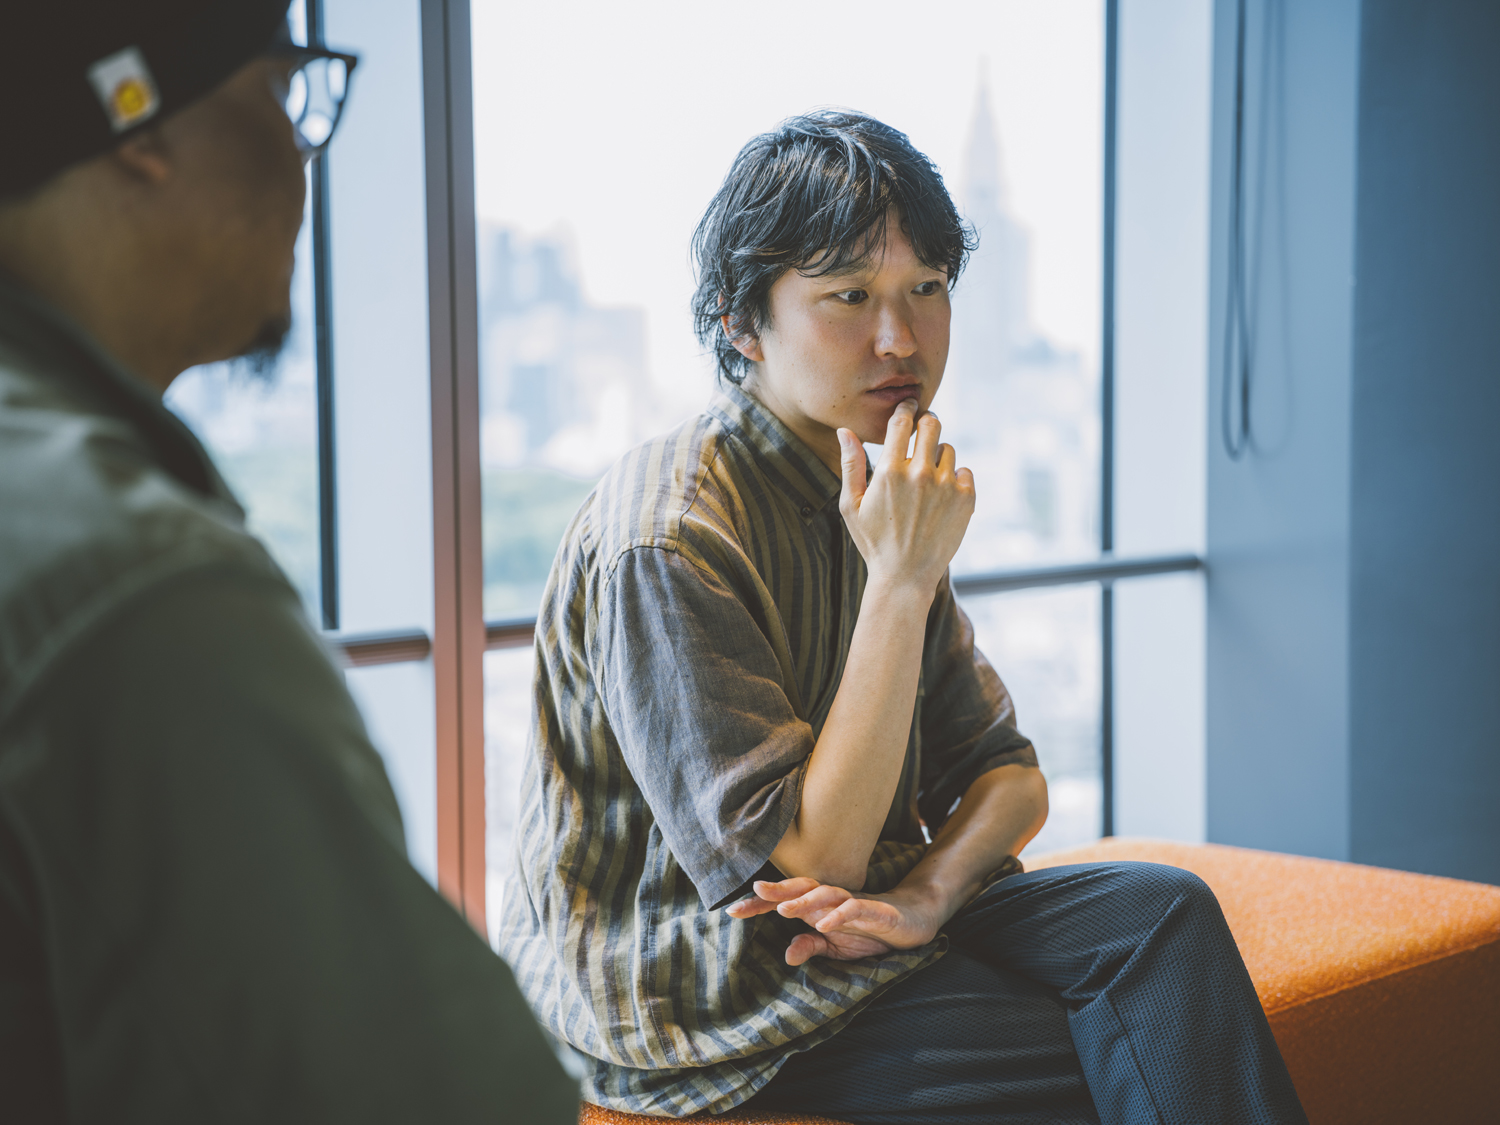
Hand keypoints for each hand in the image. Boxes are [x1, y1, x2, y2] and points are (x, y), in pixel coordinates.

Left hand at [725, 875, 946, 966]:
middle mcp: (833, 900)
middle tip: (754, 892)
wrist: (913, 922)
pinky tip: (825, 924)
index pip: (785, 902)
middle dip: (777, 890)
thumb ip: (811, 946)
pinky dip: (840, 915)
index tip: (730, 911)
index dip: (759, 905)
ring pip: (827, 893)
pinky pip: (856, 909)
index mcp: (818, 908)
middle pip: (802, 887)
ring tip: (784, 910)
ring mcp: (855, 902)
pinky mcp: (877, 911)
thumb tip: (786, 956)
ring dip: (805, 900)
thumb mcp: (836, 946)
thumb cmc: (870, 931)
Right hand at [838, 399, 974, 599]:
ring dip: (939, 455)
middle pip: (932, 424)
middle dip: (926, 422)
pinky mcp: (966, 499)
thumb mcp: (853, 506)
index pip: (902, 421)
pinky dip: (956, 477)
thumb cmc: (874, 542)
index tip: (908, 406)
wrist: (905, 577)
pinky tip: (943, 494)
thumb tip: (844, 431)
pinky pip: (965, 471)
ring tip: (928, 477)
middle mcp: (920, 474)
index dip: (906, 408)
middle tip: (923, 430)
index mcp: (889, 472)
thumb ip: (851, 465)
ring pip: (948, 449)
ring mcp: (946, 486)